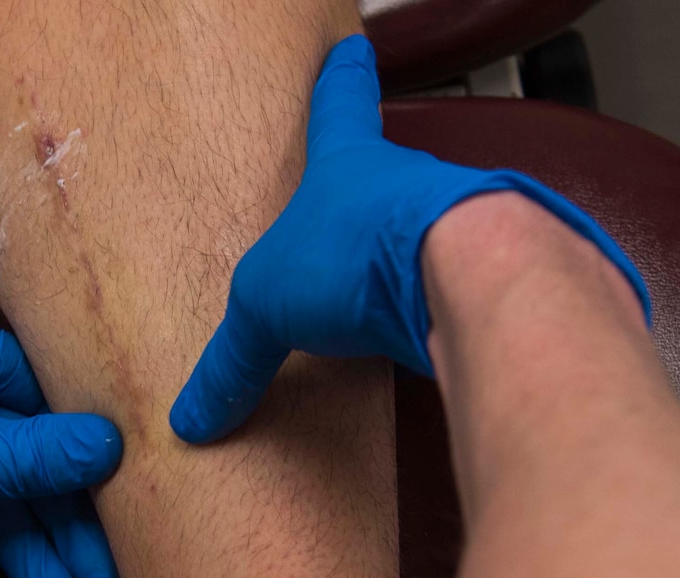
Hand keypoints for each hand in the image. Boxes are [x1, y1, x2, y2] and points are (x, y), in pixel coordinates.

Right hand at [169, 35, 651, 444]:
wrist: (460, 275)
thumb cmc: (358, 252)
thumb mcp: (263, 309)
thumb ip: (232, 363)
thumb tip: (192, 421)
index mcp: (347, 168)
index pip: (338, 110)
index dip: (340, 83)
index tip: (351, 54)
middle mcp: (405, 185)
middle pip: (391, 172)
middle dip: (378, 189)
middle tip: (364, 207)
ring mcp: (454, 227)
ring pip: (430, 232)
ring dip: (413, 255)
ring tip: (394, 288)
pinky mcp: (487, 279)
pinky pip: (458, 290)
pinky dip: (442, 310)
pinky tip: (429, 338)